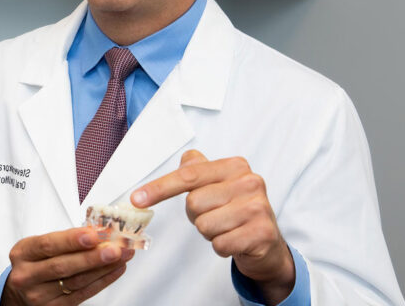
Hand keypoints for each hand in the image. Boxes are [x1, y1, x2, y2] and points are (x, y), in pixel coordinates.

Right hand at [2, 227, 133, 304]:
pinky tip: (115, 270)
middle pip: (62, 266)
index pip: (47, 245)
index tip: (93, 234)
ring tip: (122, 256)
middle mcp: (27, 276)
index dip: (71, 240)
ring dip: (103, 268)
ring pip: (76, 281)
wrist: (19, 293)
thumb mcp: (37, 247)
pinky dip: (102, 281)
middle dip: (92, 256)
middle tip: (115, 248)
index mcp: (22, 254)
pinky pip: (83, 294)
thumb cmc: (33, 264)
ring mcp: (40, 296)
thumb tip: (97, 230)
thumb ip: (63, 240)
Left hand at [131, 150, 294, 303]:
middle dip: (197, 216)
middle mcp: (250, 182)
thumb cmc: (235, 210)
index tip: (137, 199)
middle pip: (194, 203)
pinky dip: (221, 247)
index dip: (160, 188)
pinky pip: (219, 244)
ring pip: (205, 225)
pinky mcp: (262, 233)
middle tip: (215, 216)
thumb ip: (198, 169)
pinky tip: (236, 240)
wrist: (267, 243)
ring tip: (227, 228)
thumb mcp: (218, 184)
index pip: (188, 175)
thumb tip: (185, 157)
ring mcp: (258, 208)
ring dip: (210, 233)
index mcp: (235, 166)